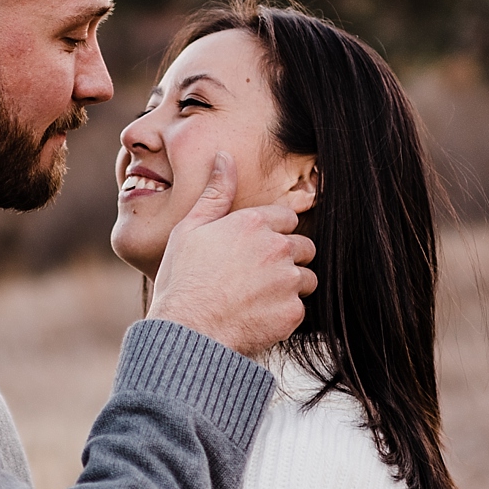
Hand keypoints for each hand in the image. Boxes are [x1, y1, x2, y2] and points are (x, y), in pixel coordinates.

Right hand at [148, 153, 317, 357]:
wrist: (187, 332)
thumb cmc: (182, 280)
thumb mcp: (189, 230)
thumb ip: (215, 193)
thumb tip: (225, 157)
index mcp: (253, 223)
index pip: (286, 218)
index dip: (273, 232)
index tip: (256, 248)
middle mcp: (277, 248)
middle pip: (303, 247)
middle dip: (287, 258)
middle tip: (258, 275)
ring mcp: (288, 281)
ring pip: (307, 278)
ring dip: (290, 286)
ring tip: (259, 298)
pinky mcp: (292, 312)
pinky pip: (299, 309)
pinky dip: (283, 314)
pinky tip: (258, 317)